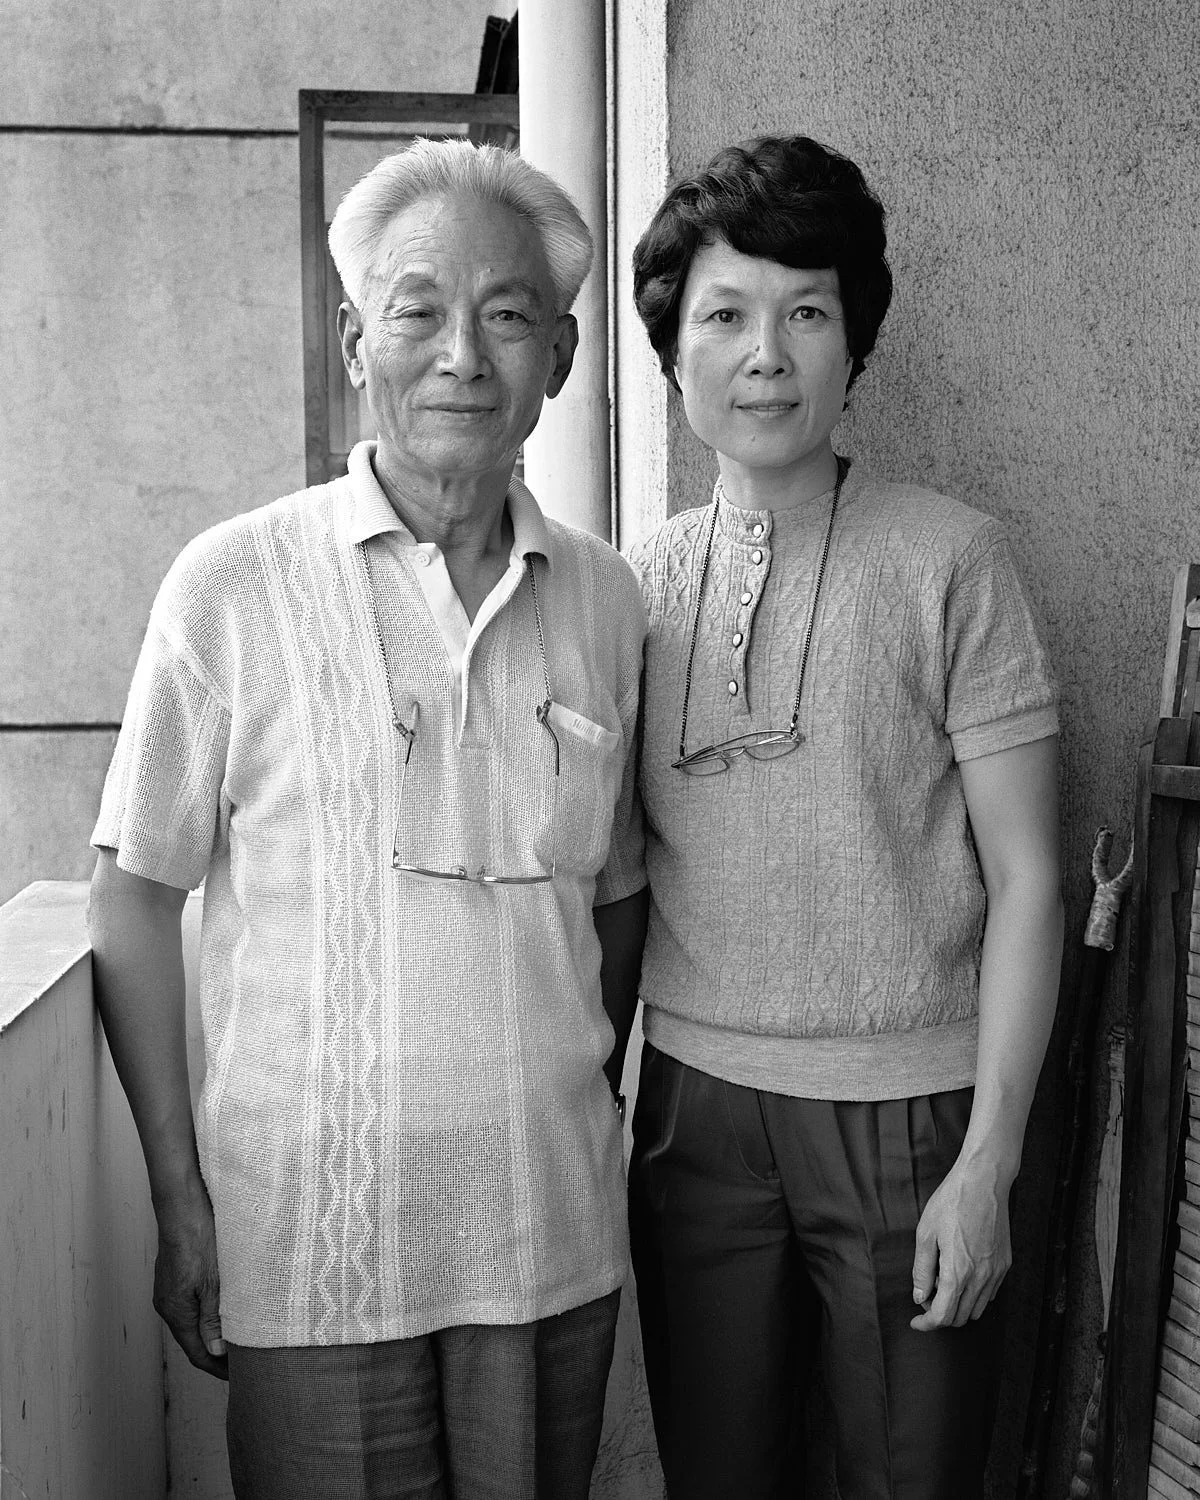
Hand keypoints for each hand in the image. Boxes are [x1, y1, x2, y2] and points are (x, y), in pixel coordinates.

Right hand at [152, 1194, 227, 1378]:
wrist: (184, 1205)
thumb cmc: (199, 1237)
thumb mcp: (213, 1282)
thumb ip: (214, 1319)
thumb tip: (216, 1352)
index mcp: (176, 1311)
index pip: (198, 1354)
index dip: (219, 1368)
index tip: (240, 1376)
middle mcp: (168, 1305)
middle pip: (194, 1341)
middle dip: (217, 1354)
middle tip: (244, 1361)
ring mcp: (169, 1290)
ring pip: (194, 1321)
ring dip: (214, 1332)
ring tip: (239, 1337)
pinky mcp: (175, 1276)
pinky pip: (192, 1304)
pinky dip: (209, 1313)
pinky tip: (225, 1309)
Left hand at [910, 1156, 1011, 1331]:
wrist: (984, 1181)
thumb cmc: (952, 1202)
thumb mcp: (926, 1233)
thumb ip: (922, 1270)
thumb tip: (920, 1296)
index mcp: (958, 1272)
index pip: (943, 1316)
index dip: (926, 1323)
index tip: (916, 1322)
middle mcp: (981, 1278)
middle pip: (961, 1317)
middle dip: (941, 1315)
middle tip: (926, 1297)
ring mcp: (997, 1272)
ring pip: (977, 1309)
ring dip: (958, 1306)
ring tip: (943, 1282)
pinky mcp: (1005, 1264)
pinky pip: (990, 1294)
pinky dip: (974, 1295)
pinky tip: (962, 1275)